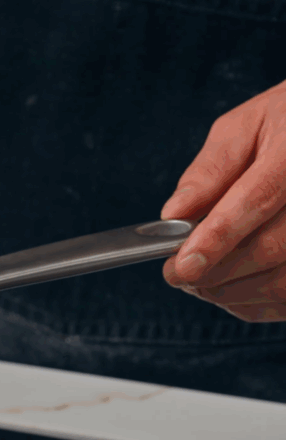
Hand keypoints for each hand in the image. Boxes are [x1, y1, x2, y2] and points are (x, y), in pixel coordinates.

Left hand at [161, 80, 285, 321]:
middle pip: (271, 249)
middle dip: (215, 271)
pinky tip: (231, 288)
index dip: (217, 238)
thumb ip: (211, 169)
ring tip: (200, 280)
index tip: (182, 265)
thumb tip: (174, 214)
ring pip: (284, 282)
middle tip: (175, 274)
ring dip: (232, 291)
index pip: (257, 199)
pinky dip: (256, 303)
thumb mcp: (249, 125)